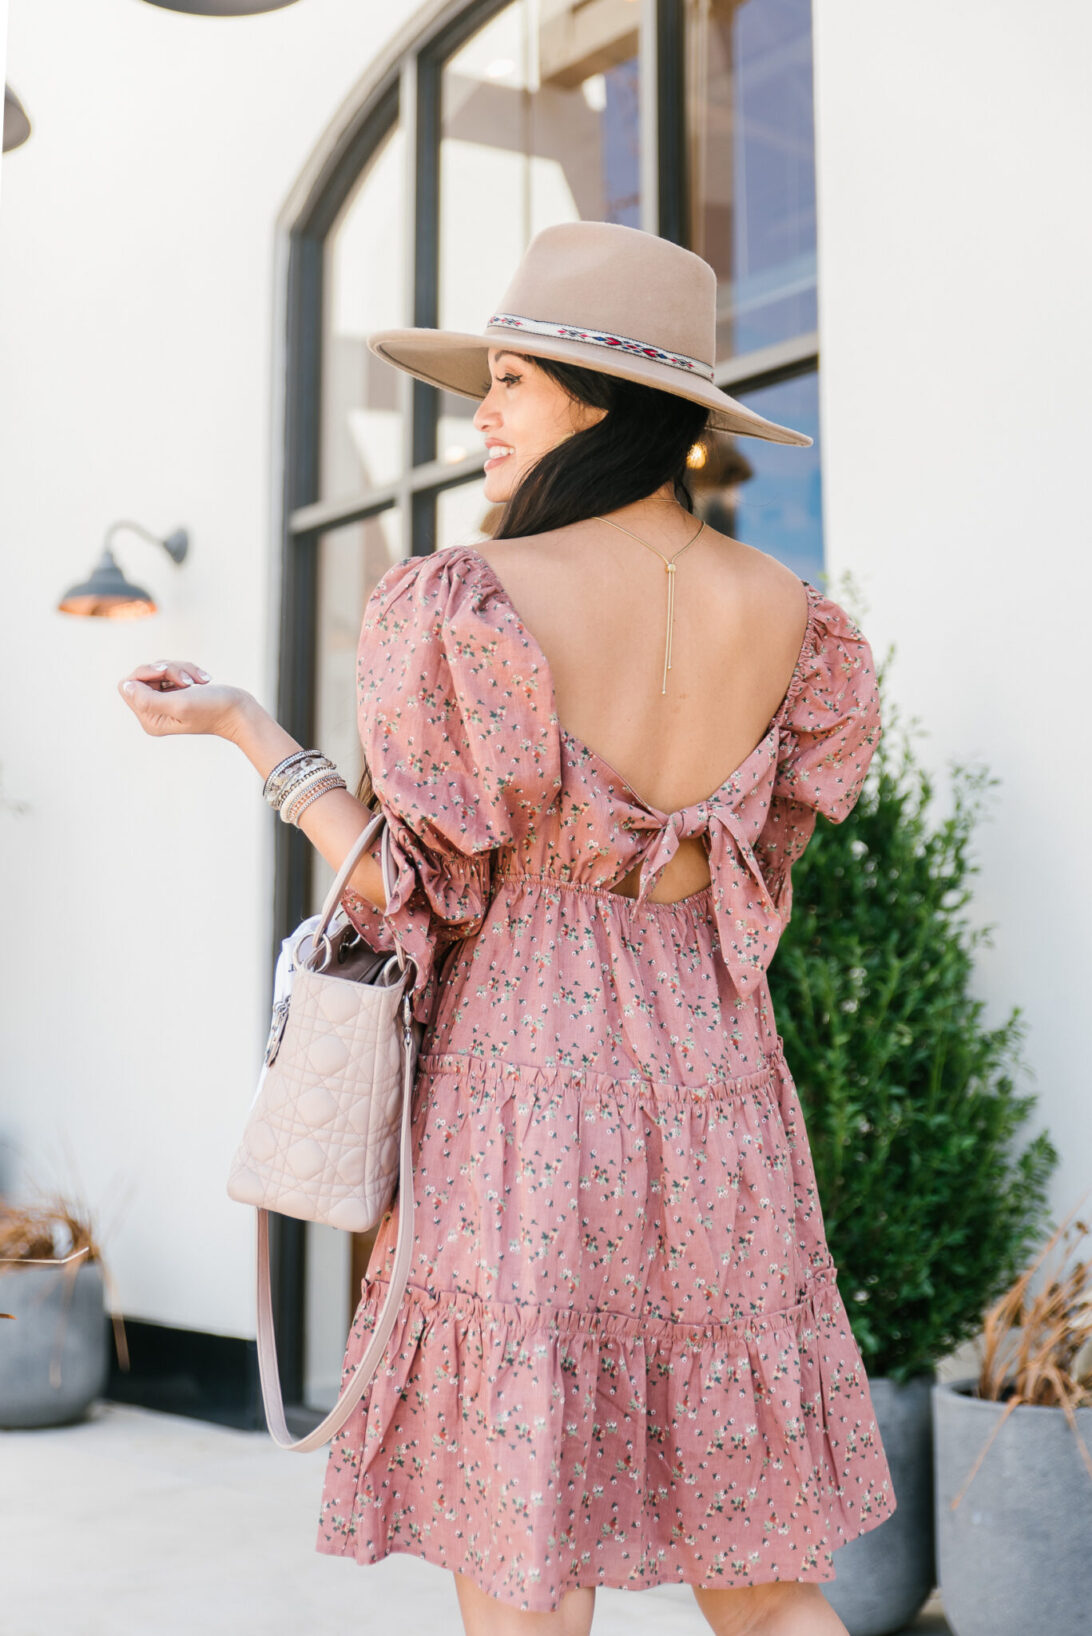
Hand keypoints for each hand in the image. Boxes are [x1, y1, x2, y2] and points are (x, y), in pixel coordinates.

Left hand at [116, 660, 250, 739]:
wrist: (239, 712)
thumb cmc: (213, 709)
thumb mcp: (179, 704)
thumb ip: (147, 698)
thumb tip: (125, 686)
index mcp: (150, 719)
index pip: (128, 686)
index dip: (145, 674)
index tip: (166, 675)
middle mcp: (154, 712)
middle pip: (143, 675)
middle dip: (166, 670)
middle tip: (187, 681)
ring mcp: (165, 702)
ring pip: (158, 670)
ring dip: (180, 669)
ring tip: (198, 681)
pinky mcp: (177, 693)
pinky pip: (172, 670)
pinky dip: (187, 670)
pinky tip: (202, 680)